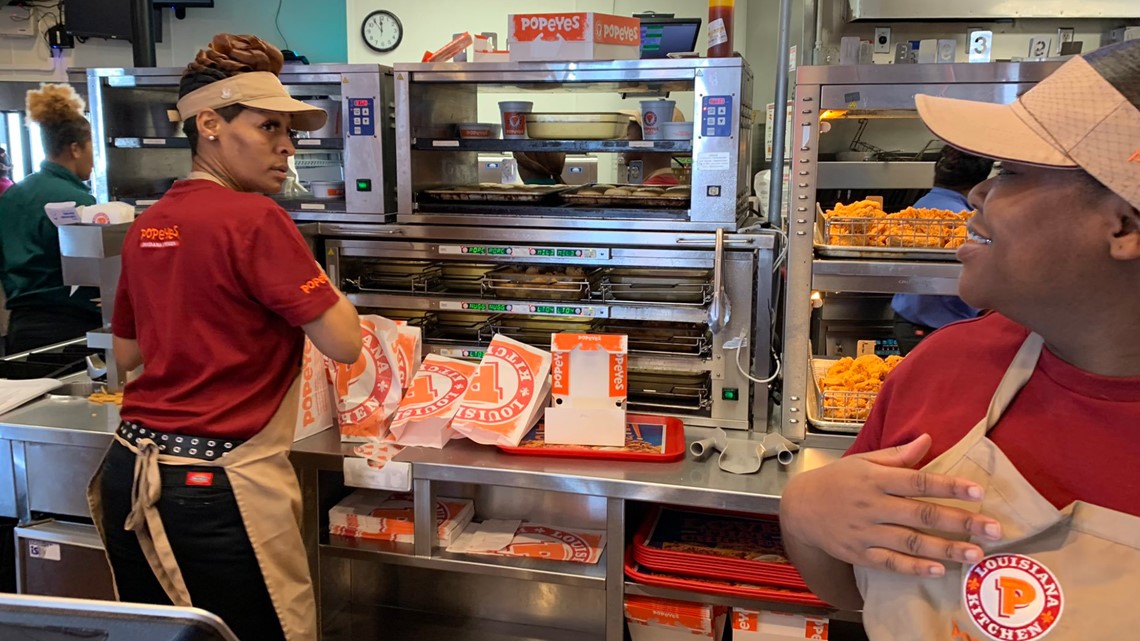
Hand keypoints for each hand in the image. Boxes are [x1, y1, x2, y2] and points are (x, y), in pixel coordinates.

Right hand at [780, 434, 1001, 577]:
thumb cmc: (836, 481)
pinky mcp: (860, 554)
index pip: (918, 482)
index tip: (977, 491)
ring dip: (945, 549)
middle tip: (993, 529)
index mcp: (875, 479)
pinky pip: (890, 563)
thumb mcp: (862, 462)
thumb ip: (897, 456)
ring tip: (975, 553)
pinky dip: (914, 568)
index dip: (949, 486)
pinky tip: (938, 569)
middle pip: (921, 514)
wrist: (799, 508)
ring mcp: (866, 533)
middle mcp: (873, 506)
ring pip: (911, 542)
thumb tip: (928, 440)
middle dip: (960, 522)